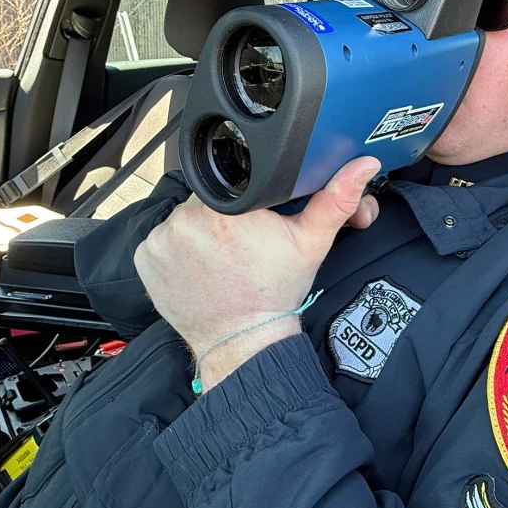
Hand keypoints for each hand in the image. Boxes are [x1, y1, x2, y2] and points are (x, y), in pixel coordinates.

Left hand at [134, 157, 382, 391]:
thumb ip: (335, 199)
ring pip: (183, 217)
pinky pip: (161, 240)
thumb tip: (361, 166)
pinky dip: (176, 249)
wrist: (243, 340)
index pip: (233, 178)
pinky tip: (198, 266)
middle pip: (207, 196)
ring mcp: (162, 239)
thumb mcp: (311, 243)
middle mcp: (189, 219)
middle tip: (240, 240)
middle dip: (222, 213)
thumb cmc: (274, 293)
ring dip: (198, 230)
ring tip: (220, 254)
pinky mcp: (145, 258)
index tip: (253, 216)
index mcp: (230, 207)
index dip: (245, 195)